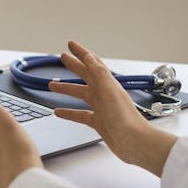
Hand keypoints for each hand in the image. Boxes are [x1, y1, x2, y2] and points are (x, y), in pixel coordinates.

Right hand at [49, 40, 177, 176]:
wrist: (135, 142)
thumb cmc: (126, 119)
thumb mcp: (110, 92)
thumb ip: (99, 73)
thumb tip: (89, 57)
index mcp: (107, 84)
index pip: (92, 63)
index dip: (81, 52)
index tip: (71, 44)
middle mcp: (104, 93)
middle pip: (85, 75)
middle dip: (74, 65)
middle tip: (63, 57)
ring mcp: (101, 108)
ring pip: (80, 94)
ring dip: (67, 88)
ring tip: (52, 85)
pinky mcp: (98, 122)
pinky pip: (79, 114)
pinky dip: (68, 112)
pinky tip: (59, 112)